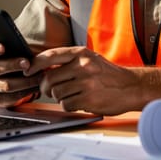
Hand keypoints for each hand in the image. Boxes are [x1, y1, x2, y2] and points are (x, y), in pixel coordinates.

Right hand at [0, 41, 41, 107]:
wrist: (1, 82)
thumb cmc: (9, 61)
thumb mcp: (9, 52)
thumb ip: (16, 47)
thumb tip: (31, 50)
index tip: (2, 48)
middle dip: (13, 65)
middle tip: (27, 63)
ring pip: (7, 85)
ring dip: (25, 81)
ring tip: (40, 75)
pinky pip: (14, 97)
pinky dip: (28, 91)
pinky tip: (37, 86)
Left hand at [25, 46, 141, 115]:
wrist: (132, 87)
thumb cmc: (108, 74)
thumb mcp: (90, 60)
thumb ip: (69, 62)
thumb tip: (42, 71)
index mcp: (81, 53)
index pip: (50, 56)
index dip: (35, 64)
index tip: (28, 71)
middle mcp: (83, 66)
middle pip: (50, 79)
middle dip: (46, 87)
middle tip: (51, 90)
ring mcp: (86, 83)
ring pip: (57, 94)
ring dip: (61, 98)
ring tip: (74, 95)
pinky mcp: (89, 99)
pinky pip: (66, 105)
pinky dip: (69, 106)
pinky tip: (80, 102)